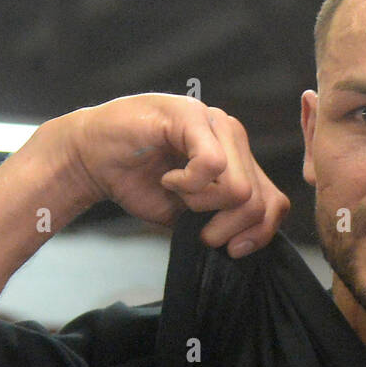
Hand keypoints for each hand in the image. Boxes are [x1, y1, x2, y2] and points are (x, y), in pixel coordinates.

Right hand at [53, 93, 289, 256]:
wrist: (92, 158)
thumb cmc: (138, 183)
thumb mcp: (188, 214)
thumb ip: (221, 221)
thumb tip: (247, 244)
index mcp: (238, 161)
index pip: (274, 202)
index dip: (259, 234)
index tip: (232, 250)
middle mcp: (232, 137)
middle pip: (258, 201)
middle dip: (228, 228)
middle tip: (200, 230)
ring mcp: (214, 123)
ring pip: (239, 188)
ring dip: (204, 205)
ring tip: (178, 194)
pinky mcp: (190, 116)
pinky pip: (212, 165)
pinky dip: (188, 184)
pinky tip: (168, 178)